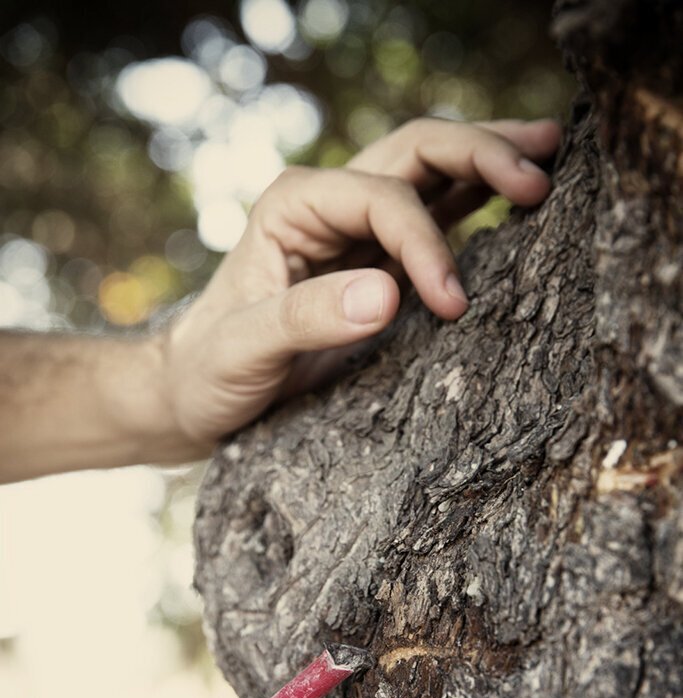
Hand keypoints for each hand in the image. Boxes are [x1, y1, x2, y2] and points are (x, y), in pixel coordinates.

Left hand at [160, 117, 560, 445]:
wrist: (196, 391)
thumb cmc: (210, 369)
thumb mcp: (244, 350)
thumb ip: (306, 319)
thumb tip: (388, 295)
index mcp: (294, 205)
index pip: (384, 199)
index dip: (427, 244)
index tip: (453, 304)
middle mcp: (328, 203)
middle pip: (417, 152)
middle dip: (481, 156)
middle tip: (541, 175)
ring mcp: (355, 228)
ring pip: (432, 173)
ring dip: (489, 160)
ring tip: (549, 154)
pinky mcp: (373, 260)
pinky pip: (434, 218)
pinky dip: (478, 204)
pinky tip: (516, 201)